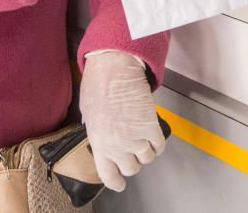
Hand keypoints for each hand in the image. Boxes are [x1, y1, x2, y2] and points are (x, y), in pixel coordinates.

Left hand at [79, 51, 165, 191]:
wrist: (114, 66)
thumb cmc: (97, 83)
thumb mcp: (89, 112)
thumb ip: (96, 132)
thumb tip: (101, 140)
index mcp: (98, 142)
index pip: (108, 176)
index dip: (116, 181)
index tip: (119, 181)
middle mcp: (117, 144)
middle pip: (131, 169)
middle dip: (131, 160)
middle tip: (130, 147)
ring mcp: (135, 137)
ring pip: (147, 159)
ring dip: (145, 149)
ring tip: (140, 135)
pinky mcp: (150, 127)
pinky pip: (159, 146)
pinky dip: (157, 142)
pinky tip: (150, 131)